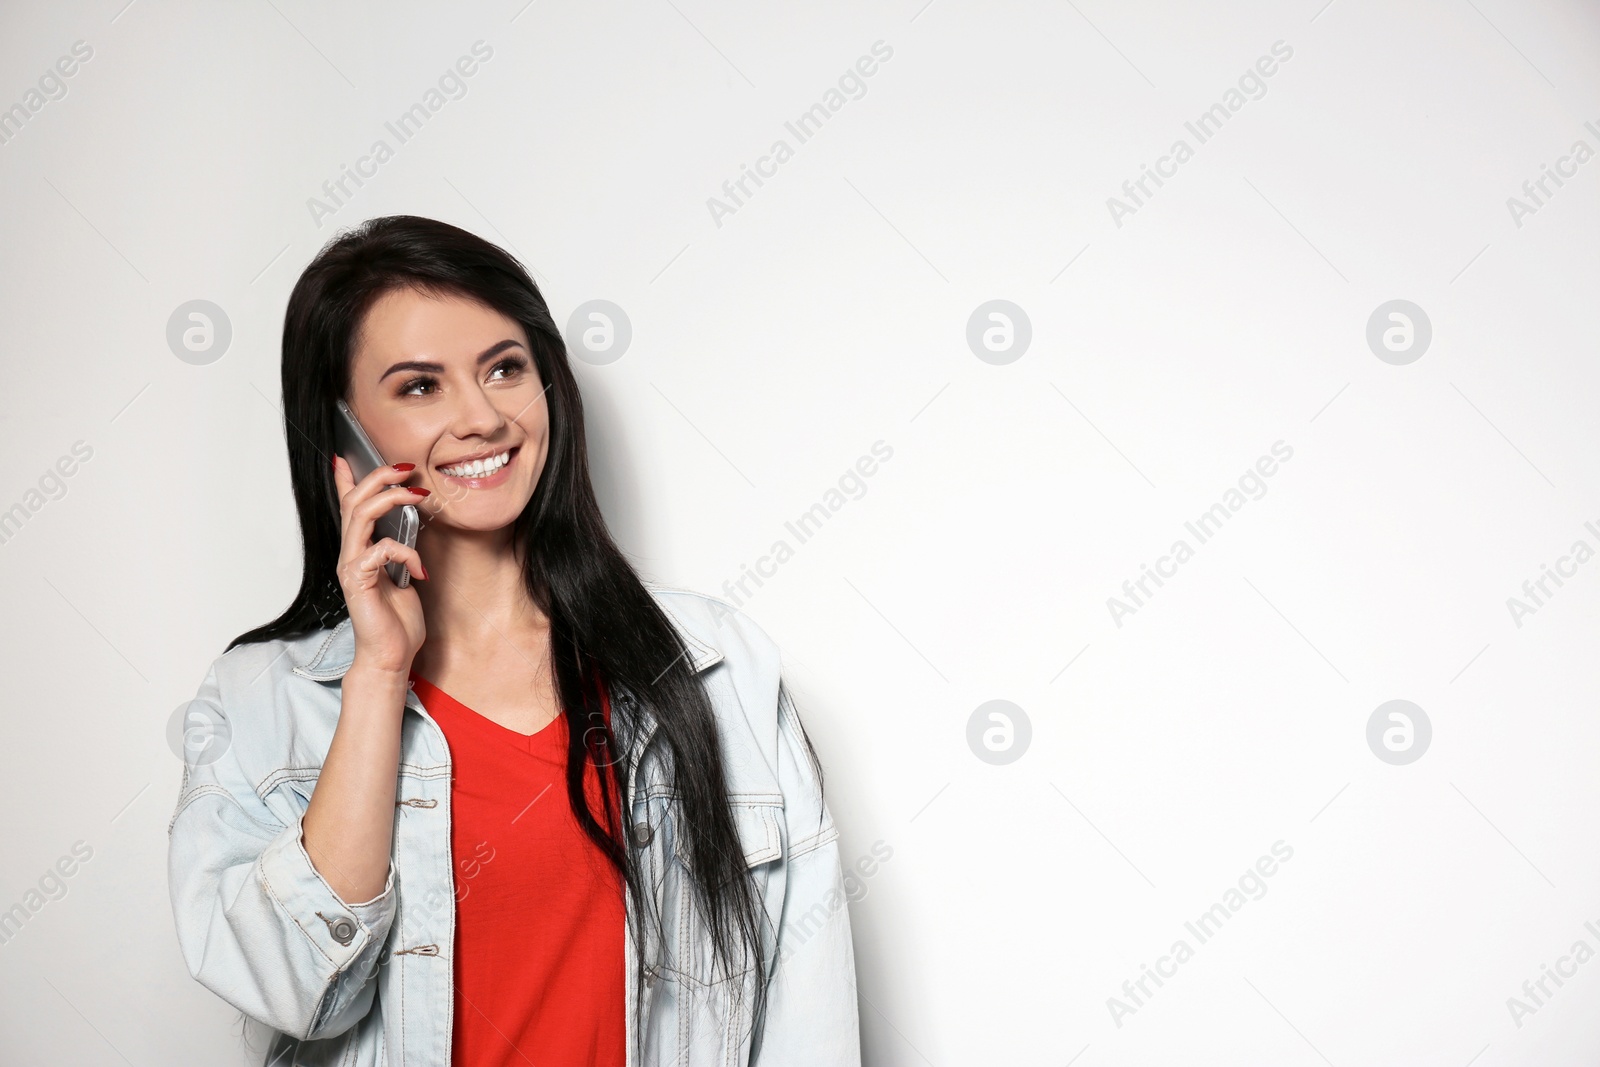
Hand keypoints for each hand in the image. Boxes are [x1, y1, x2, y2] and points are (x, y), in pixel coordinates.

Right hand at [331, 454, 428, 674]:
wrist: (391, 656)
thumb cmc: (397, 621)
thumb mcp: (403, 575)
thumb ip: (399, 551)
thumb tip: (408, 530)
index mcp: (359, 550)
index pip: (347, 507)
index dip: (345, 480)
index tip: (345, 456)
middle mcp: (349, 554)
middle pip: (354, 501)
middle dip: (380, 477)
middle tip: (407, 467)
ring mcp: (350, 566)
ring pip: (361, 515)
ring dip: (392, 499)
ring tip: (418, 496)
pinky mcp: (358, 581)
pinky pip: (380, 550)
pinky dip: (405, 552)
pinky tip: (420, 569)